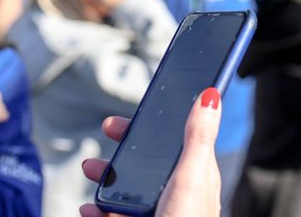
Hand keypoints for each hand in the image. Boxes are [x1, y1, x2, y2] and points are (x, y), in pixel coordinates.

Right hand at [79, 88, 221, 216]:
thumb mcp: (192, 177)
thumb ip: (197, 138)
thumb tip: (212, 95)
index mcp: (195, 173)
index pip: (177, 138)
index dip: (154, 123)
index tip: (130, 113)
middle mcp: (179, 192)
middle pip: (148, 161)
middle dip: (123, 146)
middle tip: (105, 133)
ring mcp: (161, 212)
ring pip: (129, 189)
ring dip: (107, 178)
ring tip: (90, 171)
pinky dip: (100, 212)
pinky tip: (88, 211)